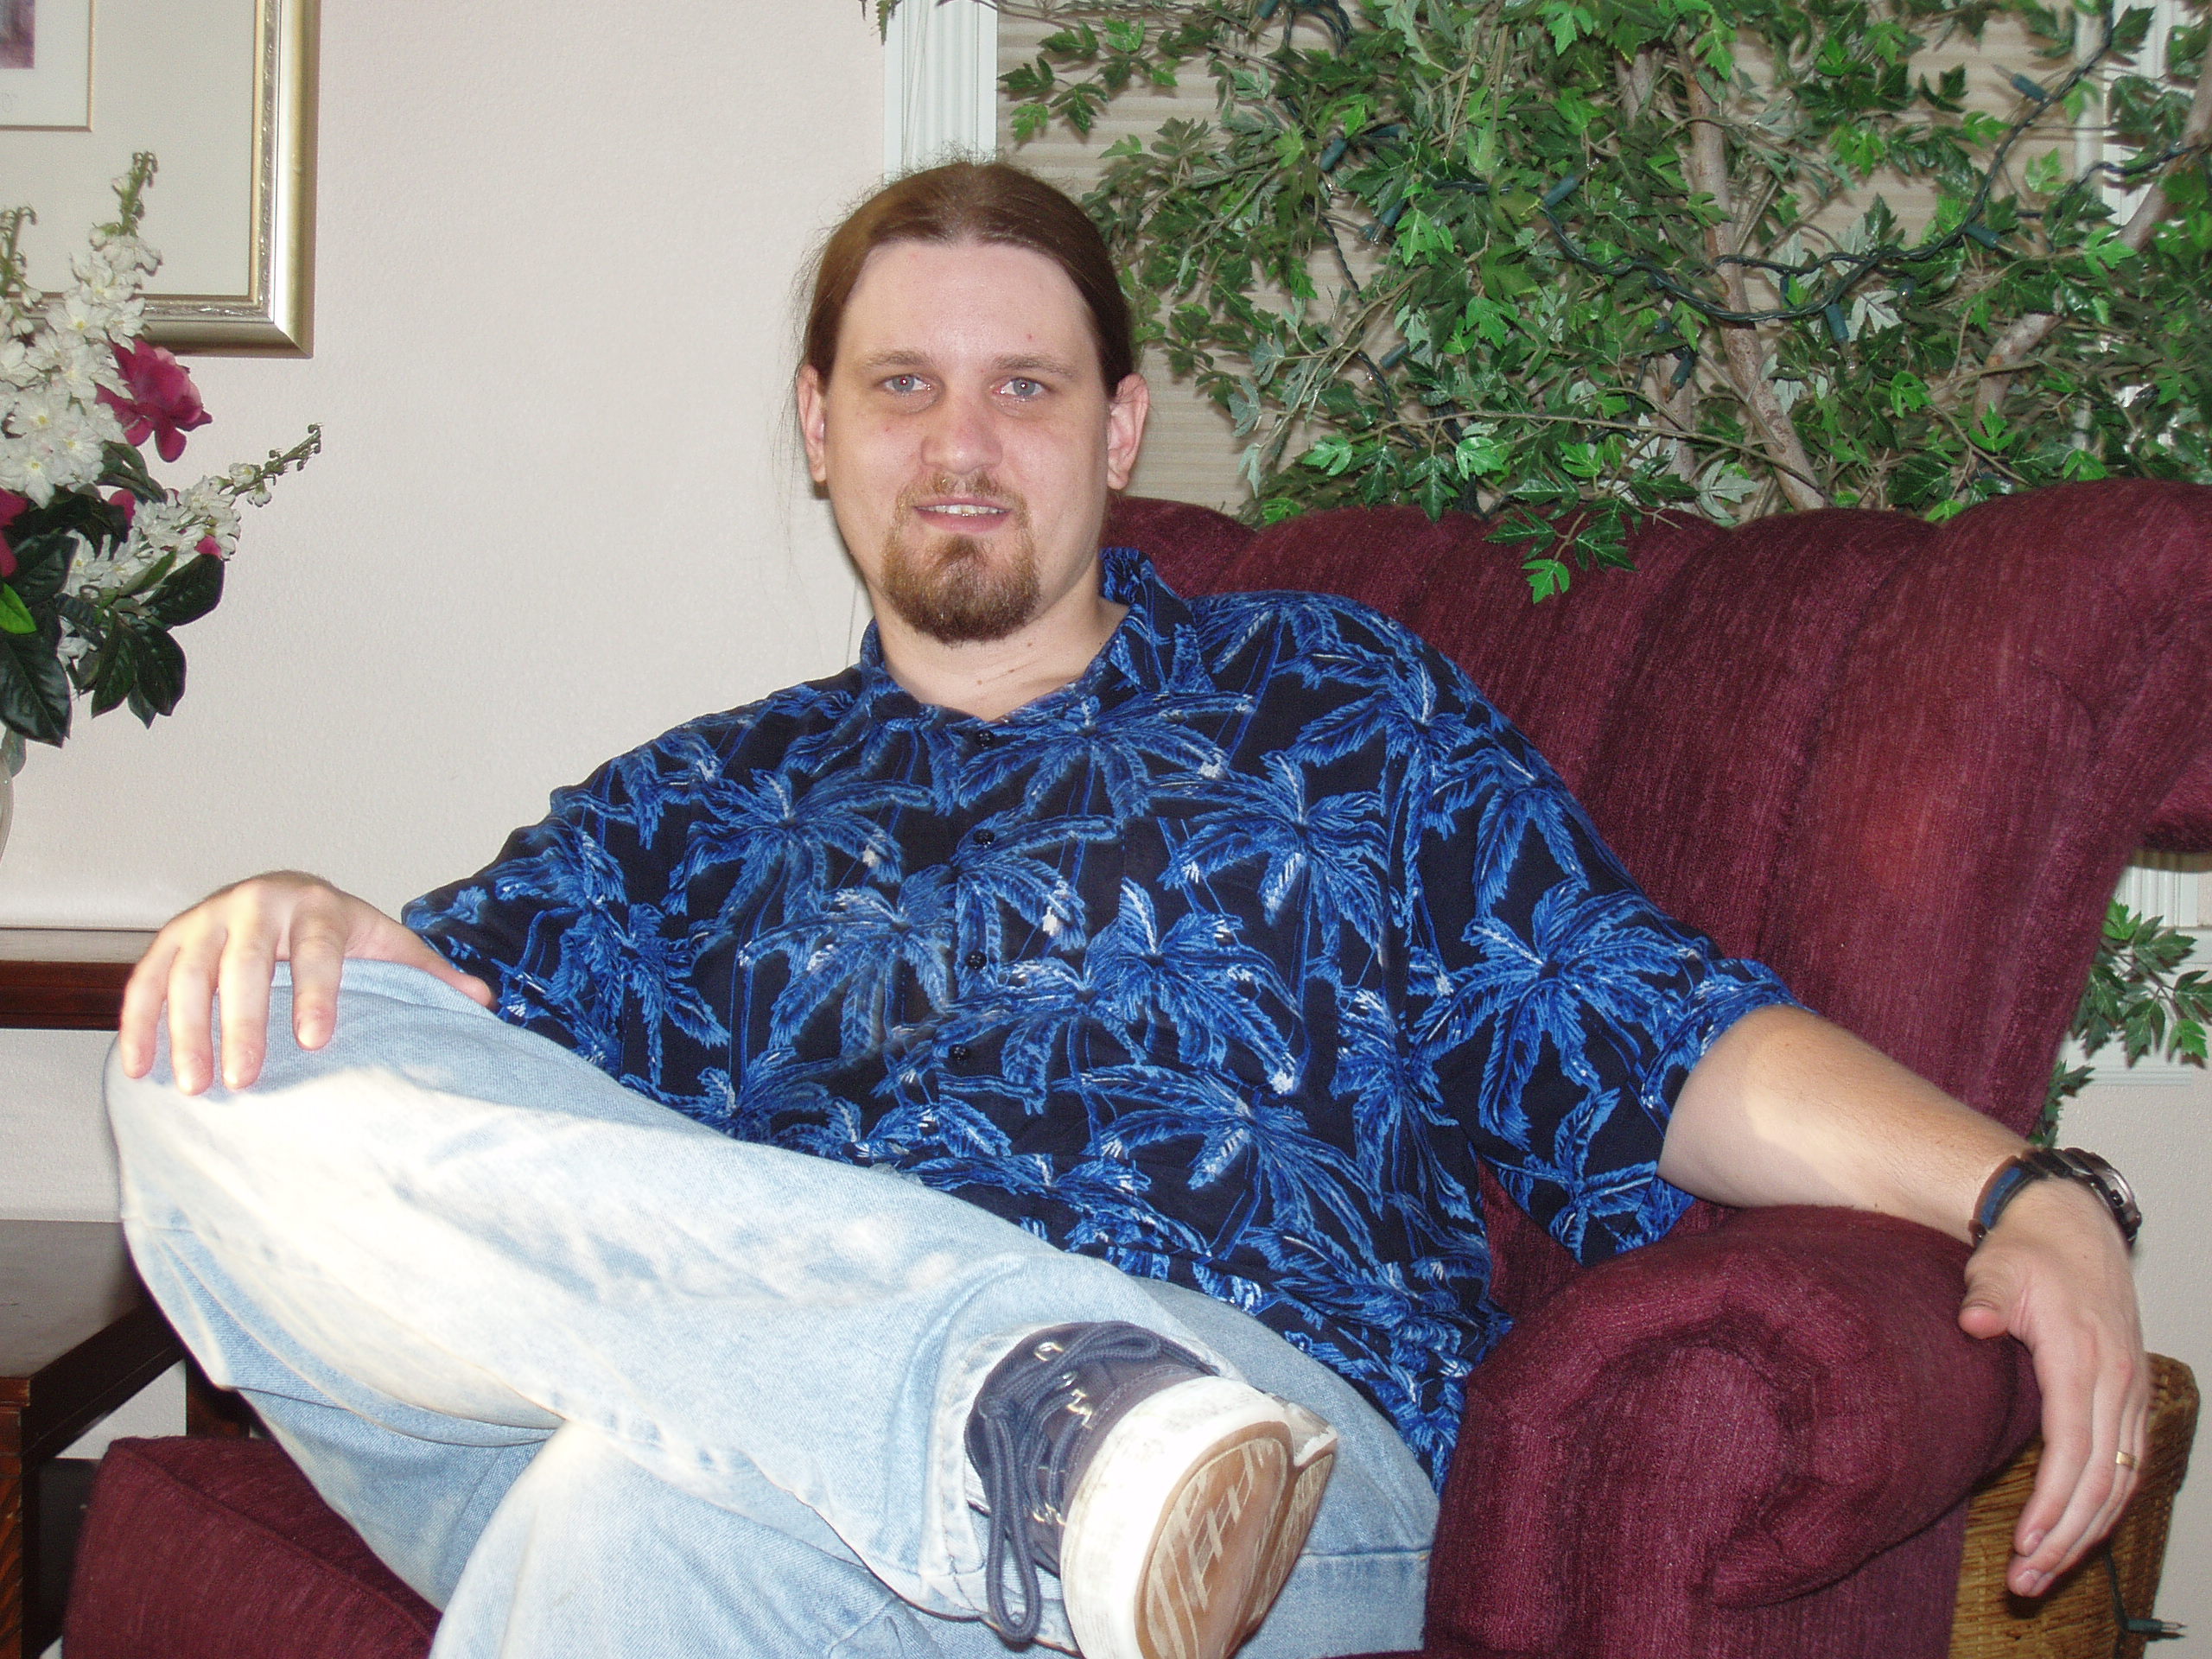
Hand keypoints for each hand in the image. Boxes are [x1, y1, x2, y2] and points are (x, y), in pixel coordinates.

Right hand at [117, 871, 492, 1094]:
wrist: (290, 896)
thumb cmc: (344, 934)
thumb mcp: (388, 946)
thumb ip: (429, 975)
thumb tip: (485, 1002)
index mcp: (320, 906)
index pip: (319, 950)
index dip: (316, 993)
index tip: (314, 1041)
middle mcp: (260, 902)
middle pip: (245, 963)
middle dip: (240, 1023)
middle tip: (242, 1080)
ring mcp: (210, 916)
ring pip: (189, 972)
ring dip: (185, 1029)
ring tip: (194, 1087)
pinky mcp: (171, 935)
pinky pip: (147, 979)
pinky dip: (139, 1022)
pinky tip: (141, 1068)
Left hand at [1958, 1177, 2146, 1596]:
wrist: (2070, 1223)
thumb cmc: (2026, 1250)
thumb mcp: (1998, 1266)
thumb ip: (1986, 1296)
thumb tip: (1976, 1322)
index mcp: (2083, 1357)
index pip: (2073, 1448)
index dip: (2052, 1502)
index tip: (2025, 1543)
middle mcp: (2118, 1382)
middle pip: (2101, 1481)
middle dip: (2065, 1538)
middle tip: (2025, 1582)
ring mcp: (2131, 1391)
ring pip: (2120, 1483)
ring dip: (2086, 1535)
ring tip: (2043, 1574)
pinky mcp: (2131, 1395)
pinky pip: (2128, 1466)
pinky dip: (2107, 1508)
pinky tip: (2078, 1537)